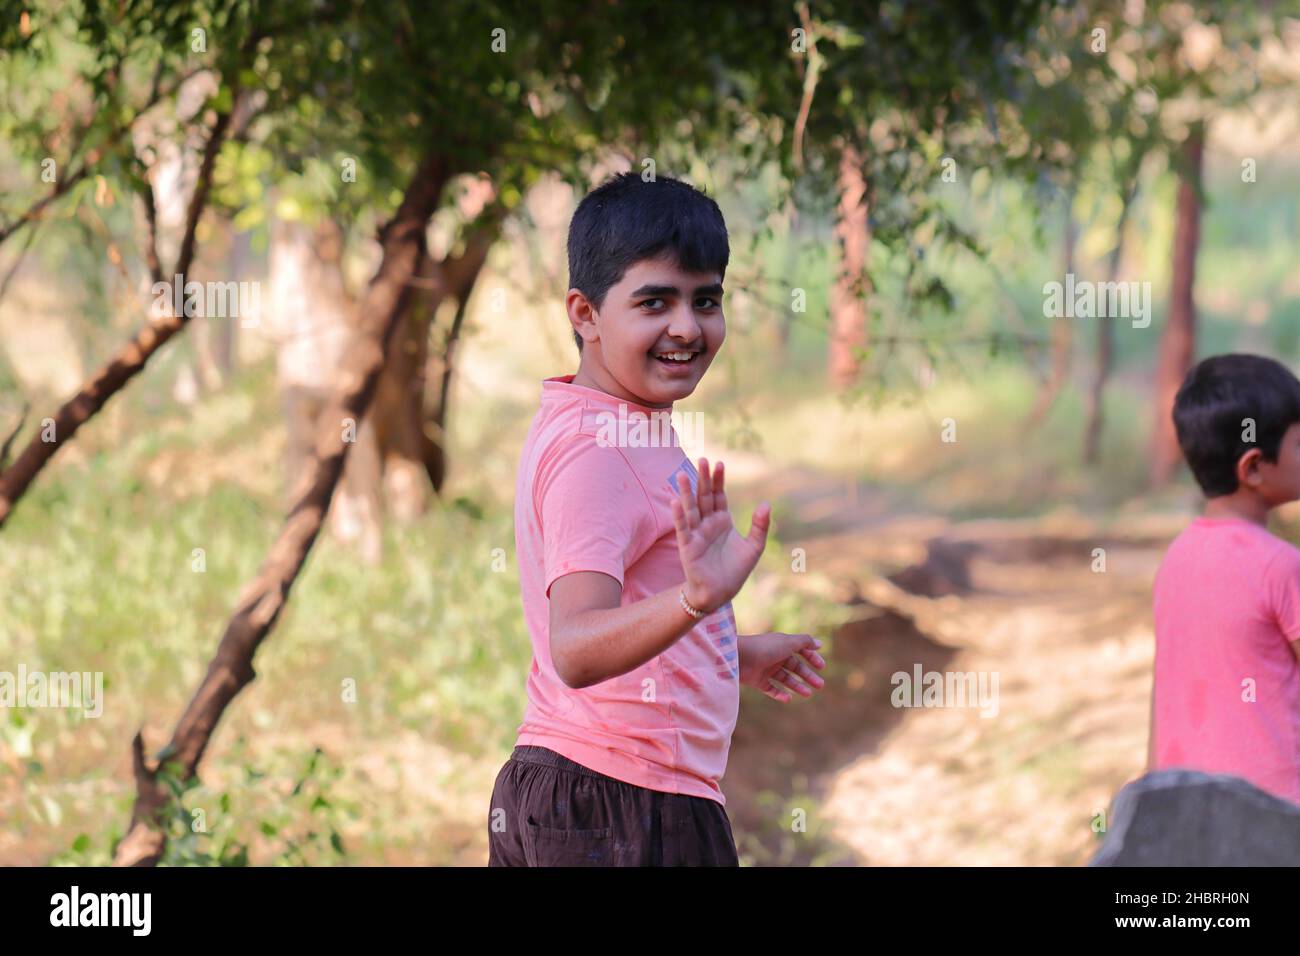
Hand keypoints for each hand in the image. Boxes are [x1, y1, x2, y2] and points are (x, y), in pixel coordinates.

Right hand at [670, 458, 770, 614]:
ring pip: (690, 509)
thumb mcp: (754, 547)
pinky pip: (683, 528)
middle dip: (702, 479)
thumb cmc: (735, 571)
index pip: (718, 495)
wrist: (720, 593)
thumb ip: (760, 526)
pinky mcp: (688, 546)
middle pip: (703, 497)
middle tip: (702, 460)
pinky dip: (679, 516)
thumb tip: (766, 504)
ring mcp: (696, 533)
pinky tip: (675, 502)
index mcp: (722, 520)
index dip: (718, 480)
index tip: (719, 463)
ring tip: (681, 475)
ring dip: (685, 492)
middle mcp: (707, 523)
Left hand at [738, 631, 826, 702]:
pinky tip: (789, 698)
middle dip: (808, 676)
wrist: (738, 657)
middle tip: (820, 685)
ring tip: (808, 694)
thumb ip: (804, 642)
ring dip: (797, 686)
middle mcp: (775, 656)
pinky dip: (780, 694)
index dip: (811, 658)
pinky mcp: (758, 681)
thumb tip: (820, 643)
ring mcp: (766, 669)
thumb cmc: (765, 648)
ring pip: (785, 679)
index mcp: (782, 645)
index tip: (821, 667)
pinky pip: (771, 689)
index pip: (800, 651)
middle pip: (795, 667)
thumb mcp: (788, 642)